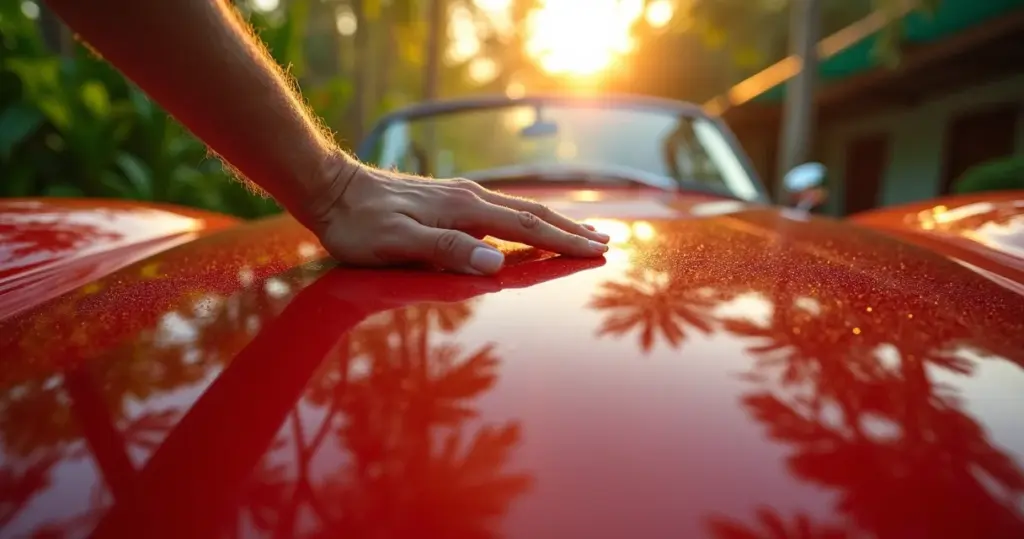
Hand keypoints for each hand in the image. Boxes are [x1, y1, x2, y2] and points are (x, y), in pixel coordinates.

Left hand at [303, 155, 610, 274]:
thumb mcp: (399, 243)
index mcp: (465, 211)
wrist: (330, 189)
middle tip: (605, 243)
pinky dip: (527, 219)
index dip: (564, 243)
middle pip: (533, 214)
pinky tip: (528, 224)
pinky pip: (501, 210)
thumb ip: (448, 251)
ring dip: (554, 222)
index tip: (597, 253)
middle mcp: (470, 198)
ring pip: (519, 209)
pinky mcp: (448, 200)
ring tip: (580, 232)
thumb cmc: (359, 225)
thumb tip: (498, 263)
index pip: (528, 228)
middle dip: (570, 231)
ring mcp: (460, 197)